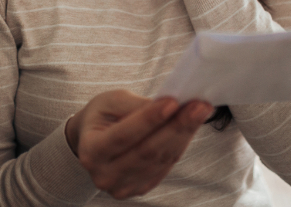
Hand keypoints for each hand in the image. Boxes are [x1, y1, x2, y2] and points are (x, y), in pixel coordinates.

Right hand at [65, 90, 213, 199]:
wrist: (93, 139)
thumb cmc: (102, 116)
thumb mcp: (111, 101)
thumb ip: (136, 105)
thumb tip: (170, 106)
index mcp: (91, 151)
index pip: (123, 136)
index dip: (149, 119)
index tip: (173, 102)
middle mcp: (104, 175)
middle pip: (147, 152)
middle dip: (176, 127)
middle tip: (199, 107)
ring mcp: (122, 186)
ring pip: (160, 160)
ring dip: (184, 134)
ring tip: (200, 112)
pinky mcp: (140, 188)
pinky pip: (165, 166)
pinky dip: (179, 144)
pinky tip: (190, 127)